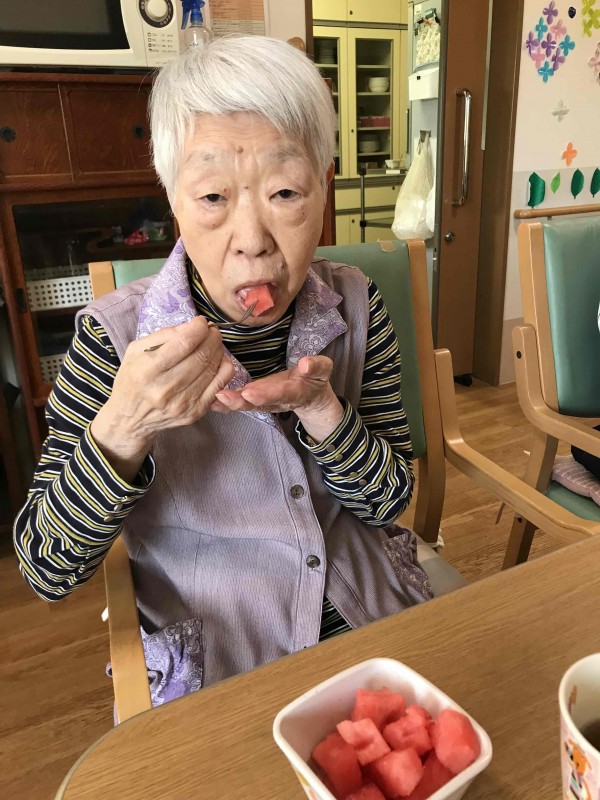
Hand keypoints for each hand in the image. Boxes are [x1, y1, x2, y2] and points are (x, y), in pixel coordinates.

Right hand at [90, 316, 234, 480]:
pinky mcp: (195, 412)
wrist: (130, 421)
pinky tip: (219, 359)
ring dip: (218, 350)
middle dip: (211, 337)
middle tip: (211, 330)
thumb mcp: (135, 352)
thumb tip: (190, 326)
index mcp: (147, 370)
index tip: (200, 322)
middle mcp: (165, 388)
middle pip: (201, 355)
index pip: (183, 343)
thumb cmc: (131, 381)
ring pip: (211, 368)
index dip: (198, 328)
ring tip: (214, 342)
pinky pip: (219, 385)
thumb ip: (162, 336)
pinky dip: (224, 368)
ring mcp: (183, 403)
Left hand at [213, 355, 343, 443]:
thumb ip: (317, 367)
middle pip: (259, 403)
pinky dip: (225, 404)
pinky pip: (241, 402)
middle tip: (224, 397)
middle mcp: (277, 400)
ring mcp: (265, 402)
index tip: (251, 393)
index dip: (267, 394)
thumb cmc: (315, 380)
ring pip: (248, 404)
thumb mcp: (323, 371)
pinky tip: (211, 401)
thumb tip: (306, 364)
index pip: (281, 393)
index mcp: (295, 392)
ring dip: (230, 403)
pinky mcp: (256, 399)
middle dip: (241, 401)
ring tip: (214, 399)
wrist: (312, 397)